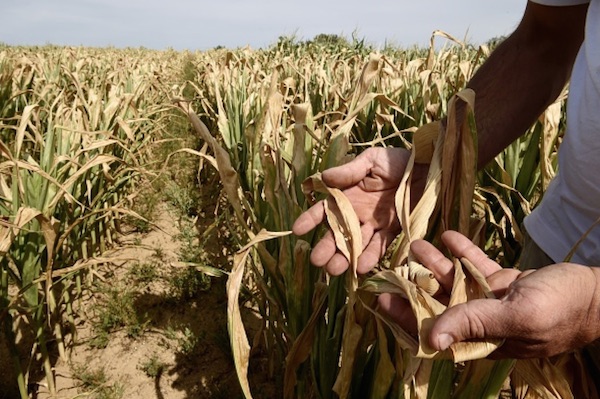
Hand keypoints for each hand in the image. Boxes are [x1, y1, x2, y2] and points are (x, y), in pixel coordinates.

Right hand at [292, 147, 424, 275]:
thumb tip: (324, 178)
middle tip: (317, 261)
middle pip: (338, 233)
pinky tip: (361, 267)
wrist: (429, 168)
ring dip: (345, 257)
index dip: (310, 219)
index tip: (297, 230)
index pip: (324, 209)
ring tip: (335, 270)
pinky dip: (371, 256)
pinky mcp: (394, 231)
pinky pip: (380, 246)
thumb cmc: (398, 160)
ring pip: (356, 244)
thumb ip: (349, 171)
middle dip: (327, 247)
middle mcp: (358, 212)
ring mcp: (375, 224)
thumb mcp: (371, 160)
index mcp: (348, 195)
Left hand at [379, 230, 599, 357]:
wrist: (597, 292)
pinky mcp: (504, 282)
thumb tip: (432, 339)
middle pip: (438, 303)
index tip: (380, 299)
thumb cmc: (561, 309)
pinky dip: (462, 252)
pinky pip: (476, 266)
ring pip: (454, 281)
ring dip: (435, 263)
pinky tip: (449, 235)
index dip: (406, 317)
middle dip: (414, 285)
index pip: (434, 331)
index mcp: (481, 338)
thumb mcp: (517, 316)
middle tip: (390, 265)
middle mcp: (481, 321)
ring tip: (414, 244)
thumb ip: (475, 324)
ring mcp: (492, 300)